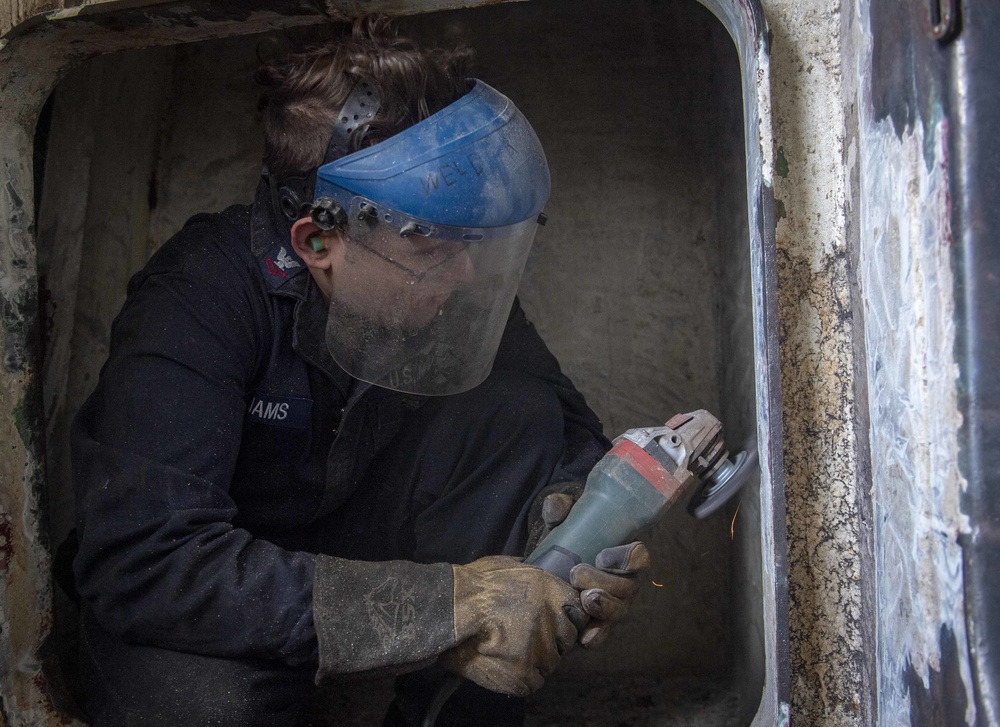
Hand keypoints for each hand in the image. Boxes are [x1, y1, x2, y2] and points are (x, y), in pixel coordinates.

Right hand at [440, 556, 584, 696]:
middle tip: (526, 639)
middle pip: (566, 642)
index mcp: (552, 592)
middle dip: (551, 642)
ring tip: (510, 652)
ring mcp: (540, 651)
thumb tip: (539, 575)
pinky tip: (504, 665)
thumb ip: (532, 575)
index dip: (563, 620)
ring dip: (535, 661)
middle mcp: (553, 621)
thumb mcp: (508, 565)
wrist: (449, 610)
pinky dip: (521, 678)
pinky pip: (533, 683)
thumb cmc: (473, 584)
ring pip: (550, 664)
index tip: (549, 623)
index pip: (578, 613)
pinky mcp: (523, 676)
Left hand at [526, 484, 652, 647]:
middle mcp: (624, 583)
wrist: (550, 565)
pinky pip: (602, 635)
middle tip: (575, 574)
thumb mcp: (562, 521)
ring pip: (618, 611)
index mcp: (622, 556)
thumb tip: (556, 506)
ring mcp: (614, 605)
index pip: (639, 557)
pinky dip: (595, 637)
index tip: (600, 556)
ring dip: (603, 608)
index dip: (625, 558)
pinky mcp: (598, 624)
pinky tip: (583, 638)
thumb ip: (559, 508)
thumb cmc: (566, 539)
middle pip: (627, 588)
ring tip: (583, 600)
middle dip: (604, 582)